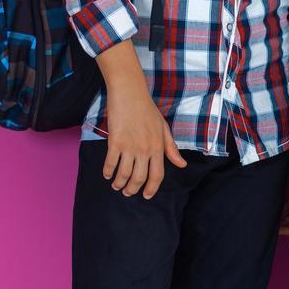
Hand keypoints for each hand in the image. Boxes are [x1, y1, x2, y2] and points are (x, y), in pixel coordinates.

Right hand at [96, 43, 186, 198]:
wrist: (129, 93)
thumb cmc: (147, 109)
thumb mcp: (163, 128)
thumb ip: (171, 148)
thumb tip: (182, 164)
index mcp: (158, 147)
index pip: (157, 175)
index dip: (151, 188)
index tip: (146, 195)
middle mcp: (145, 150)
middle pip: (139, 178)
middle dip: (132, 189)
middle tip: (127, 192)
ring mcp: (129, 147)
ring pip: (124, 174)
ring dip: (119, 183)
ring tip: (116, 185)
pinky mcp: (115, 142)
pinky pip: (110, 163)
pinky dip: (107, 171)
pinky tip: (107, 174)